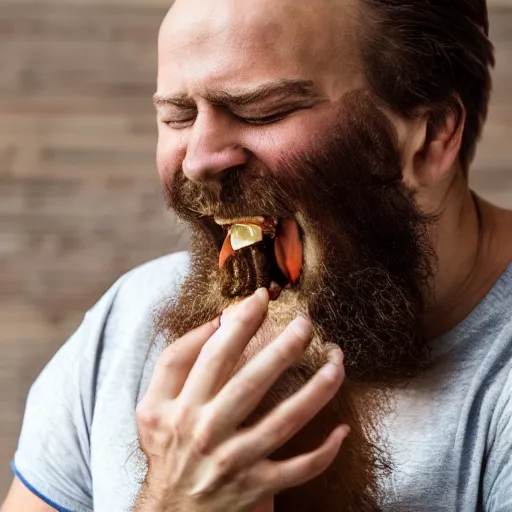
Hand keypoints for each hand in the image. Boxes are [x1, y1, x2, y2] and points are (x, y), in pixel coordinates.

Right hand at [134, 288, 347, 511]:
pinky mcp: (256, 488)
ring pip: (284, 421)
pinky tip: (343, 430)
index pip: (211, 355)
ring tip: (336, 361)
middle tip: (307, 323)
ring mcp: (234, 462)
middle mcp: (206, 432)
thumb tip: (216, 323)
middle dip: (284, 348)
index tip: (262, 299)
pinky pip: (298, 469)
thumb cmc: (167, 448)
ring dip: (316, 389)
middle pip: (251, 382)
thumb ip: (175, 362)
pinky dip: (324, 452)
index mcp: (180, 407)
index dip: (238, 322)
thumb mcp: (152, 405)